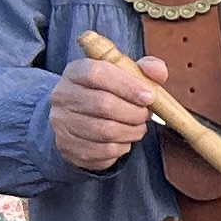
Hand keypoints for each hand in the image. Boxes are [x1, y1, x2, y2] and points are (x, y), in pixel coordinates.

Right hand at [48, 48, 167, 170]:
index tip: (149, 96)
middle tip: (146, 114)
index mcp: (75, 72)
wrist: (78, 119)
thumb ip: (144, 69)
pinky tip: (124, 139)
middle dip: (134, 112)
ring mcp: (62, 123)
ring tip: (138, 126)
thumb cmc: (107, 93)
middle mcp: (62, 96)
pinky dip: (122, 146)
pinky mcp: (69, 147)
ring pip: (105, 130)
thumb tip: (158, 71)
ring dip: (131, 130)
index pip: (97, 74)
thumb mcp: (124, 75)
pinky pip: (104, 150)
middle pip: (103, 104)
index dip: (127, 85)